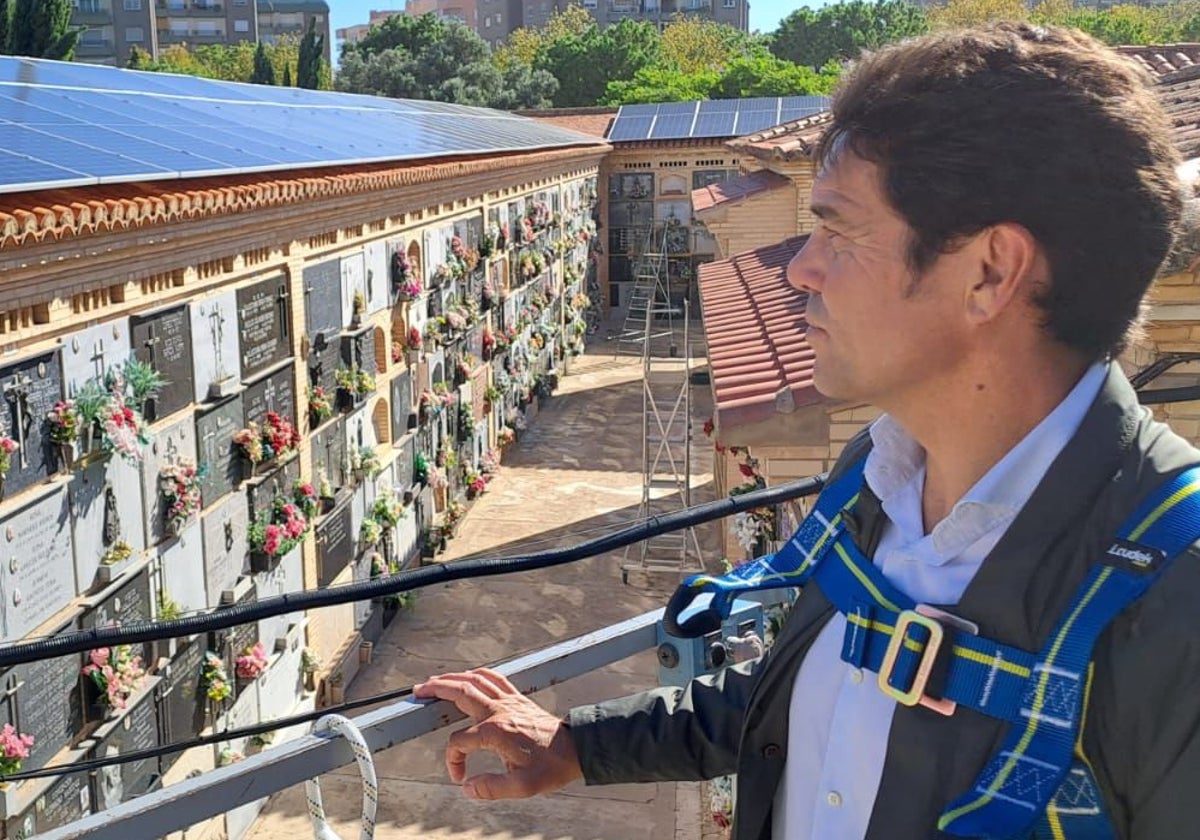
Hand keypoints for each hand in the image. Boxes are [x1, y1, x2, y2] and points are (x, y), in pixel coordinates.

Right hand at [413, 667, 582, 799]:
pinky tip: (470, 675)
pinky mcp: (518, 698)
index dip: (452, 760)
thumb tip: (467, 788)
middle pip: (460, 692)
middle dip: (436, 690)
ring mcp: (509, 700)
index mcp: (495, 732)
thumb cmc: (551, 766)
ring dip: (453, 677)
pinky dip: (478, 674)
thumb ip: (490, 788)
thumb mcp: (521, 787)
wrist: (576, 749)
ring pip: (476, 679)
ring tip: (436, 681)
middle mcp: (499, 710)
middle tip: (418, 691)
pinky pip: (494, 677)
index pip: (458, 741)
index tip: (459, 775)